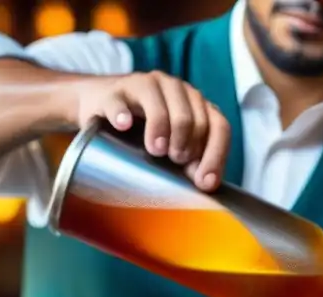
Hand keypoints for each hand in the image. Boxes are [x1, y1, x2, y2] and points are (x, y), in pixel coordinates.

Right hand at [73, 71, 230, 191]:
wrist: (104, 105)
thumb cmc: (145, 130)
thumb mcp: (174, 145)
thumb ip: (192, 161)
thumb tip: (205, 184)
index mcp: (196, 104)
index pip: (218, 126)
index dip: (215, 156)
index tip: (204, 183)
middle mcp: (175, 90)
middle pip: (191, 118)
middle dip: (186, 145)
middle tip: (173, 161)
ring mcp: (145, 86)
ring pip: (159, 105)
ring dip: (160, 130)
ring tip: (154, 151)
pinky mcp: (115, 91)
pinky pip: (120, 102)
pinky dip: (122, 114)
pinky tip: (123, 126)